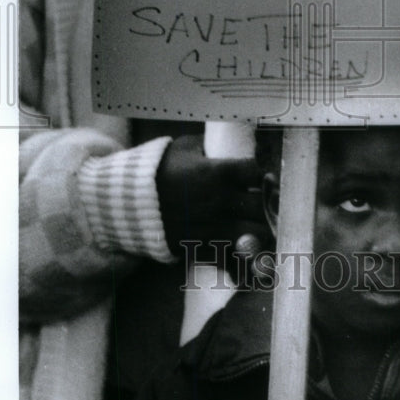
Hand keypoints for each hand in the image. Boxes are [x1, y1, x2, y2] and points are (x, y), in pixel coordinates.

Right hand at [156, 134, 269, 266]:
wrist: (127, 203)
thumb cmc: (158, 170)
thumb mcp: (186, 147)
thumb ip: (213, 146)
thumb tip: (235, 143)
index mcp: (219, 172)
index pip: (258, 172)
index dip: (266, 175)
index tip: (266, 178)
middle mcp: (221, 201)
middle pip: (264, 206)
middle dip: (272, 204)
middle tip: (272, 204)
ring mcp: (214, 226)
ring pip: (257, 235)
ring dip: (265, 230)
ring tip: (267, 227)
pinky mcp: (204, 247)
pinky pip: (235, 256)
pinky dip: (245, 254)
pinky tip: (251, 249)